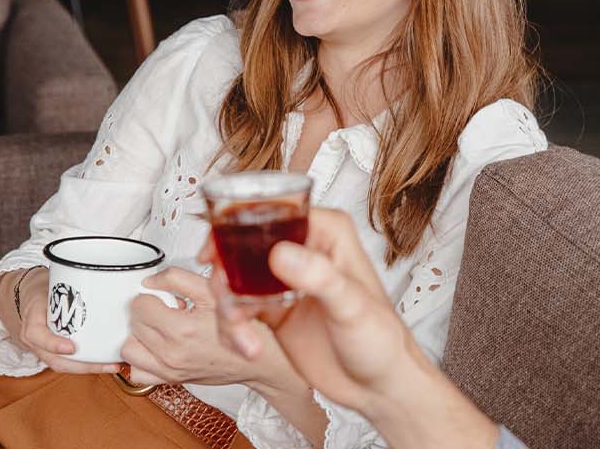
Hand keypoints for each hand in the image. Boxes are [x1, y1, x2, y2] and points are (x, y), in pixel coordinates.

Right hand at [7, 267, 121, 374]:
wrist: (27, 297)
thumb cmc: (43, 287)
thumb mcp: (51, 279)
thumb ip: (72, 278)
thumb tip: (109, 271)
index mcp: (32, 316)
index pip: (36, 334)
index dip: (52, 343)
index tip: (71, 347)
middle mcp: (35, 337)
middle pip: (55, 360)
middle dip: (83, 366)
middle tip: (109, 363)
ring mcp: (42, 348)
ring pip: (63, 365)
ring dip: (89, 369)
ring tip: (114, 366)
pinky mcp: (52, 352)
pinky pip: (68, 363)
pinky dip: (87, 365)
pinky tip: (107, 363)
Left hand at [122, 267, 303, 390]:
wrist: (262, 359)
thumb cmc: (245, 328)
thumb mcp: (215, 291)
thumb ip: (178, 279)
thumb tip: (151, 281)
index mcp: (181, 329)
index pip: (139, 305)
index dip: (152, 295)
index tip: (166, 296)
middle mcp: (171, 353)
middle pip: (133, 324)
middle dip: (147, 312)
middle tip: (168, 309)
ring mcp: (170, 370)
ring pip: (128, 349)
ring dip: (139, 335)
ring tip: (159, 327)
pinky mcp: (172, 380)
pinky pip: (138, 373)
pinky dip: (141, 360)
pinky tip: (156, 348)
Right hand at [206, 209, 415, 412]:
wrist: (377, 387)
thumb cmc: (381, 341)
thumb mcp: (353, 306)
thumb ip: (319, 276)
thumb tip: (280, 254)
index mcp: (327, 234)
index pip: (275, 213)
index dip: (237, 226)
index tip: (217, 252)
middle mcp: (303, 252)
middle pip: (243, 246)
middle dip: (226, 276)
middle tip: (229, 303)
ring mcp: (284, 281)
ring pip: (233, 280)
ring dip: (229, 311)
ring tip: (247, 340)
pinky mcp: (271, 310)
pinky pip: (235, 310)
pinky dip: (232, 330)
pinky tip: (249, 348)